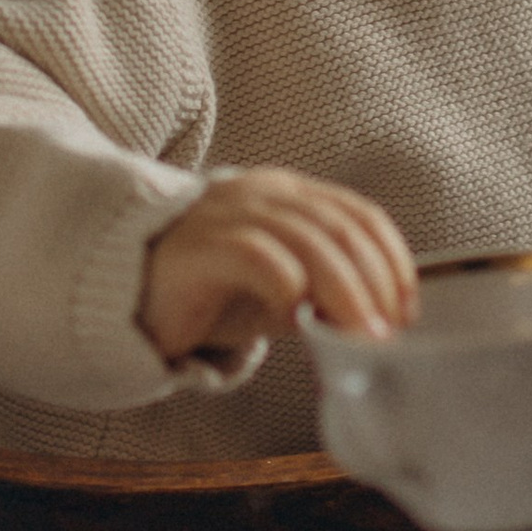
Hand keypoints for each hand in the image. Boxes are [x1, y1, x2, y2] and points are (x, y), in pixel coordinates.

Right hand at [140, 167, 417, 367]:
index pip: (360, 216)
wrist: (124, 294)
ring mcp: (229, 214)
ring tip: (358, 334)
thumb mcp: (279, 293)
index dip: (393, 261)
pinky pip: (257, 256)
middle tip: (386, 333)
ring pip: (308, 242)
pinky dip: (287, 286)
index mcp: (288, 197)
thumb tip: (376, 324)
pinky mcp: (200, 244)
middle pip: (341, 230)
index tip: (406, 309)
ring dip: (345, 292)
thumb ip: (322, 295)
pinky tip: (293, 316)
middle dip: (375, 285)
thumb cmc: (207, 294)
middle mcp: (263, 195)